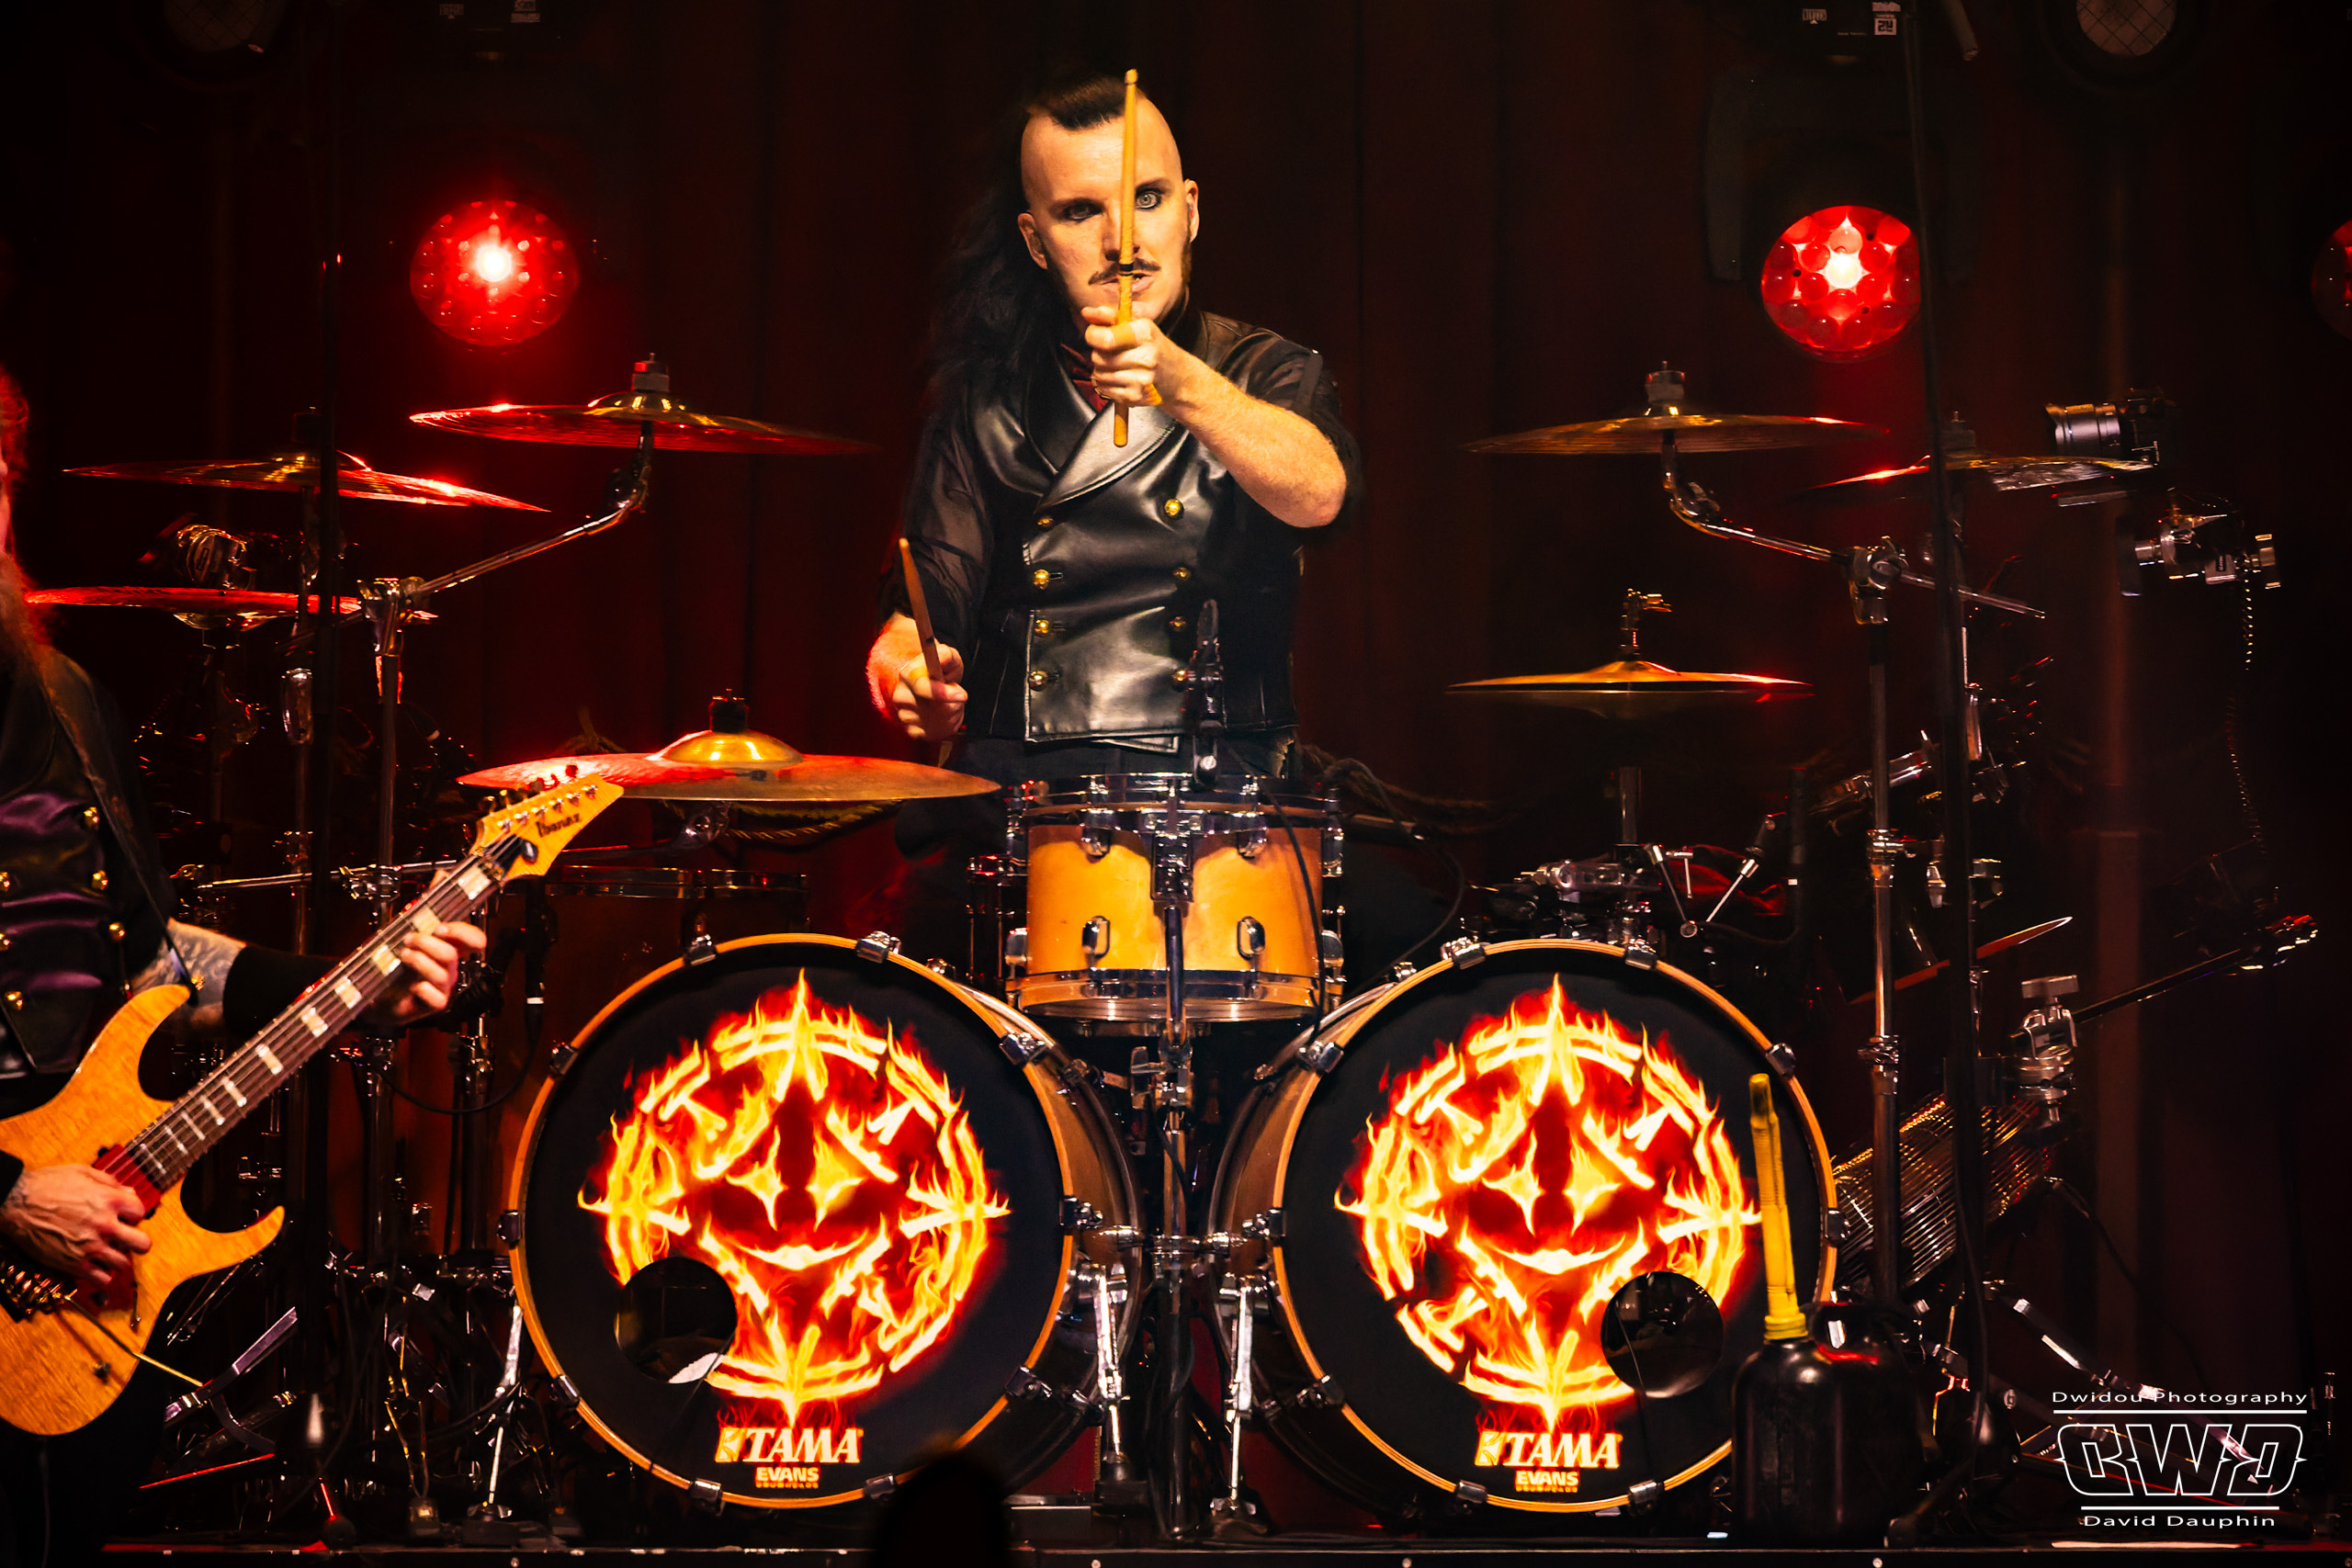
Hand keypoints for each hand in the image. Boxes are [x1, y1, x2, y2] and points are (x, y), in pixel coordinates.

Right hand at [0, 1165, 149, 1285]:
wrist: (15, 1202)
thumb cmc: (46, 1185)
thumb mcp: (83, 1173)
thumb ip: (110, 1183)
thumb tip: (127, 1192)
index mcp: (109, 1200)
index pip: (140, 1212)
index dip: (133, 1214)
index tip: (123, 1216)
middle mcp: (104, 1225)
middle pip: (142, 1244)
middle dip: (137, 1241)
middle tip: (126, 1239)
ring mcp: (90, 1247)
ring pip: (123, 1264)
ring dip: (118, 1258)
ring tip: (107, 1252)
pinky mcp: (73, 1264)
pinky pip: (101, 1279)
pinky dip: (101, 1275)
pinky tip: (94, 1265)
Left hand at [366, 920, 487, 1026]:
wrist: (382, 997)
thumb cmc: (394, 968)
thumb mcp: (405, 944)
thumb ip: (416, 931)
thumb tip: (418, 917)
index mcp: (449, 949)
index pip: (474, 939)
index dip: (462, 932)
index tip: (440, 928)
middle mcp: (450, 968)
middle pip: (451, 954)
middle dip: (426, 943)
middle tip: (408, 940)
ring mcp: (445, 987)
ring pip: (441, 974)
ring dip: (418, 961)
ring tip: (403, 957)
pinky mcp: (436, 1003)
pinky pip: (434, 996)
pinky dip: (420, 989)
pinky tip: (411, 986)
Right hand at [888, 643, 966, 743]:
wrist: (929, 684)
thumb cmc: (939, 669)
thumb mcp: (947, 657)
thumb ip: (946, 656)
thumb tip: (943, 658)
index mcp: (907, 675)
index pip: (923, 688)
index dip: (944, 693)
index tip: (961, 695)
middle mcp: (901, 697)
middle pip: (938, 709)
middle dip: (954, 702)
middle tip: (953, 692)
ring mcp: (905, 716)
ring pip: (943, 722)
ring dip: (953, 712)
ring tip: (947, 701)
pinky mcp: (912, 731)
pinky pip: (941, 732)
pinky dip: (949, 724)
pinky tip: (943, 713)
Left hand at [1081, 305, 1194, 409]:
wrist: (1180, 378)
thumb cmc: (1155, 348)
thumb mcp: (1139, 326)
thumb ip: (1110, 317)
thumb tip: (1086, 312)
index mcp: (1145, 334)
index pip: (1106, 338)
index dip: (1093, 336)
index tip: (1095, 336)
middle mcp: (1145, 357)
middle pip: (1099, 357)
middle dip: (1099, 354)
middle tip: (1111, 352)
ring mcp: (1141, 379)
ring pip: (1099, 374)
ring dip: (1101, 370)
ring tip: (1116, 366)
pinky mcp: (1136, 397)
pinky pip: (1104, 389)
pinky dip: (1106, 384)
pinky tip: (1119, 379)